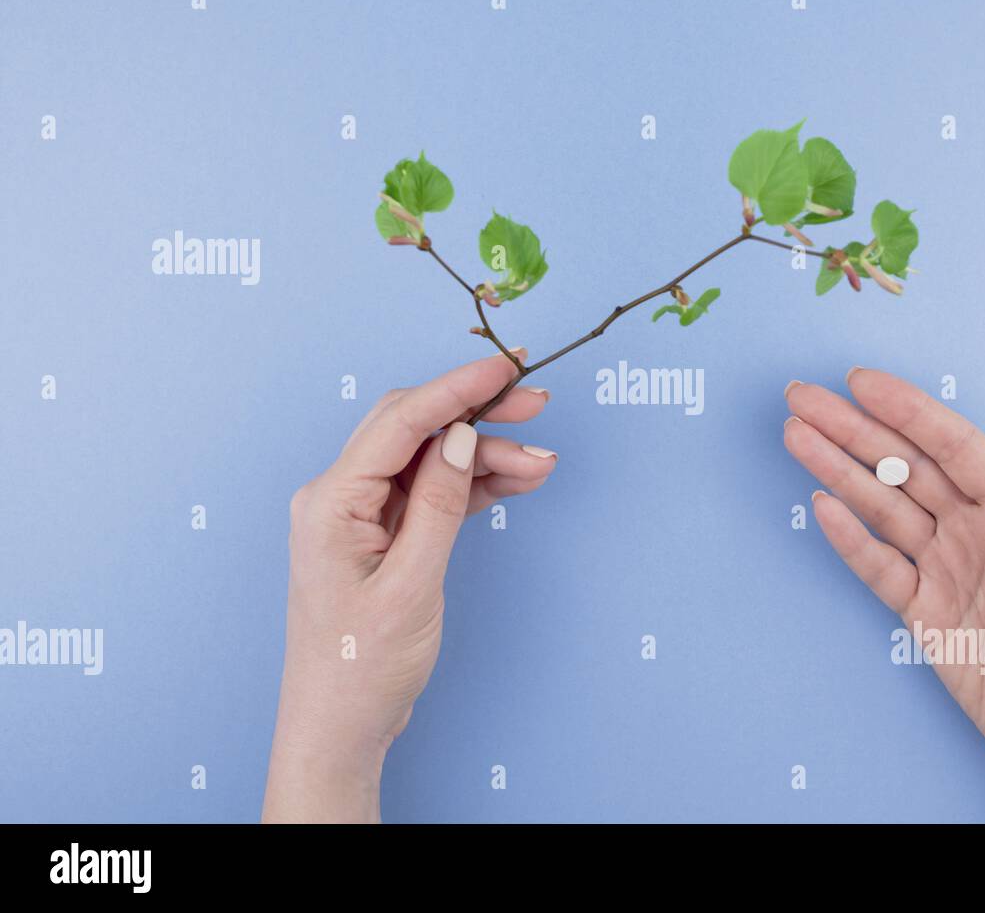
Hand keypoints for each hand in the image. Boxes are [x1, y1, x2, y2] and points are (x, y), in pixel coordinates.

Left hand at [263, 351, 557, 821]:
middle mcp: (341, 497)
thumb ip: (439, 506)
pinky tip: (518, 480)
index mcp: (331, 502)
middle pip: (416, 430)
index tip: (504, 366)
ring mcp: (362, 516)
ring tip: (543, 462)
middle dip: (477, 412)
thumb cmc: (361, 667)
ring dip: (486, 455)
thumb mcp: (410, 586)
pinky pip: (435, 494)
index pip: (400, 422)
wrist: (341, 727)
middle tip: (536, 402)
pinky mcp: (385, 536)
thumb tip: (460, 438)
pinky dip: (476, 485)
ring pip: (432, 461)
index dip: (456, 387)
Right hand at [784, 369, 984, 822]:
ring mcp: (943, 567)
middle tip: (805, 397)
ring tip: (797, 436)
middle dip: (854, 429)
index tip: (863, 384)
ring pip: (881, 506)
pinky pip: (877, 565)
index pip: (955, 449)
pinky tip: (820, 504)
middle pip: (904, 467)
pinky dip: (847, 538)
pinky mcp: (920, 609)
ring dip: (838, 470)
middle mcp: (973, 530)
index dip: (909, 413)